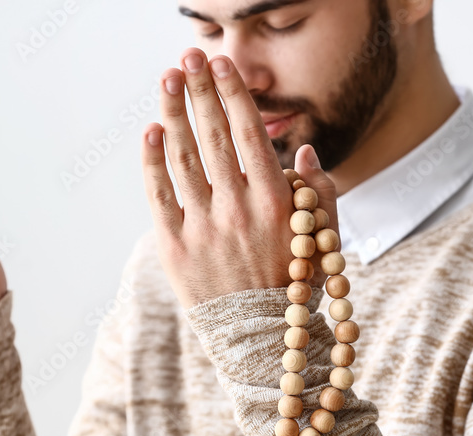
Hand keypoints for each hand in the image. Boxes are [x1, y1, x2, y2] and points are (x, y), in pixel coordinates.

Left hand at [140, 47, 339, 309]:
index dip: (234, 94)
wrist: (263, 343)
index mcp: (276, 200)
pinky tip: (151, 131)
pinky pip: (159, 195)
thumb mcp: (321, 238)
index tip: (223, 65)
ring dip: (173, 111)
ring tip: (167, 79)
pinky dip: (153, 160)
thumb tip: (302, 151)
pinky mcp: (175, 247)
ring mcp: (203, 226)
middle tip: (190, 56)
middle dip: (200, 89)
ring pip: (183, 155)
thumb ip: (319, 191)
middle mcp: (238, 207)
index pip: (250, 132)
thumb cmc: (296, 286)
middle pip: (214, 134)